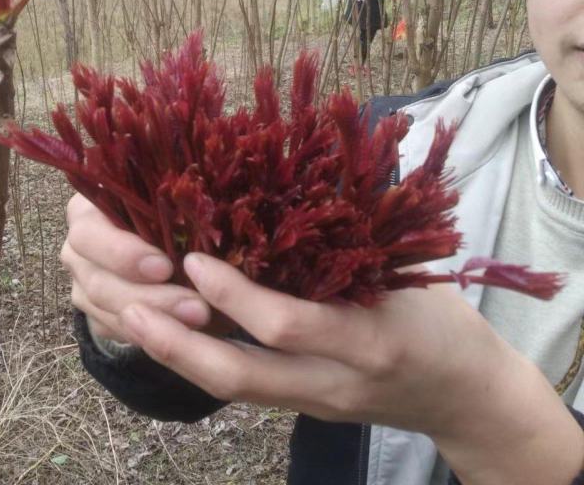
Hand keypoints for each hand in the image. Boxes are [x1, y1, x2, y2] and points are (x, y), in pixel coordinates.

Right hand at [60, 194, 213, 343]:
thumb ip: (176, 209)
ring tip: (200, 318)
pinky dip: (152, 336)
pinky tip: (185, 332)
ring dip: (157, 320)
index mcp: (87, 210)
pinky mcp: (95, 315)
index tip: (165, 267)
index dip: (122, 253)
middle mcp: (78, 249)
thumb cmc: (166, 211)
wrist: (159, 241)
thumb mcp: (169, 205)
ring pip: (109, 313)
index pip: (89, 233)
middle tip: (196, 306)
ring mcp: (82, 285)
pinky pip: (118, 333)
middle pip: (98, 281)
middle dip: (150, 297)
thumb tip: (203, 220)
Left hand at [116, 253, 583, 483]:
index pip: (286, 324)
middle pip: (241, 378)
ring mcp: (314, 402)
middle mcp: (332, 382)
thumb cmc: (442, 322)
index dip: (234, 294)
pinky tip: (172, 333)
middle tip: (131, 308)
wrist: (468, 397)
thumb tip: (286, 192)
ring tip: (132, 321)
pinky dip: (203, 362)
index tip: (193, 257)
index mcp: (366, 340)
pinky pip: (245, 388)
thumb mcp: (404, 276)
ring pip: (233, 391)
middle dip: (179, 347)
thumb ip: (347, 246)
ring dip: (177, 359)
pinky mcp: (305, 406)